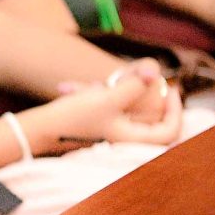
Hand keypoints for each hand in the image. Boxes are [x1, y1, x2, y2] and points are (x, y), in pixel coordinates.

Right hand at [46, 69, 182, 146]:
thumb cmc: (74, 118)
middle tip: (134, 77)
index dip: (176, 109)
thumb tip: (155, 75)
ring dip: (116, 88)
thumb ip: (137, 83)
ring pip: (129, 107)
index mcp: (133, 140)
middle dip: (141, 91)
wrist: (39, 129)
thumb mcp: (108, 97)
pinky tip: (73, 88)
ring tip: (96, 81)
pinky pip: (109, 107)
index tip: (171, 89)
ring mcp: (112, 132)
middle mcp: (126, 138)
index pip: (171, 131)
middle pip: (151, 115)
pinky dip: (99, 94)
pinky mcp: (99, 125)